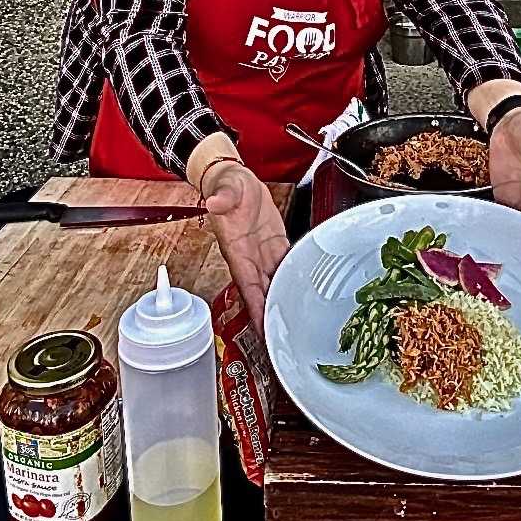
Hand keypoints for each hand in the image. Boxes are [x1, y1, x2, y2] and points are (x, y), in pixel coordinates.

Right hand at [199, 162, 289, 330]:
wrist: (235, 177)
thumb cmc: (227, 184)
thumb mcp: (227, 186)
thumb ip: (223, 196)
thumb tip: (215, 203)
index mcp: (237, 251)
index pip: (249, 288)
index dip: (257, 311)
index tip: (264, 332)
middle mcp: (251, 258)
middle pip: (263, 296)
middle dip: (272, 320)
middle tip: (285, 343)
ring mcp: (264, 254)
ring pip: (276, 286)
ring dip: (284, 305)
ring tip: (297, 328)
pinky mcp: (276, 245)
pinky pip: (286, 267)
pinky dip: (295, 283)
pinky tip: (304, 295)